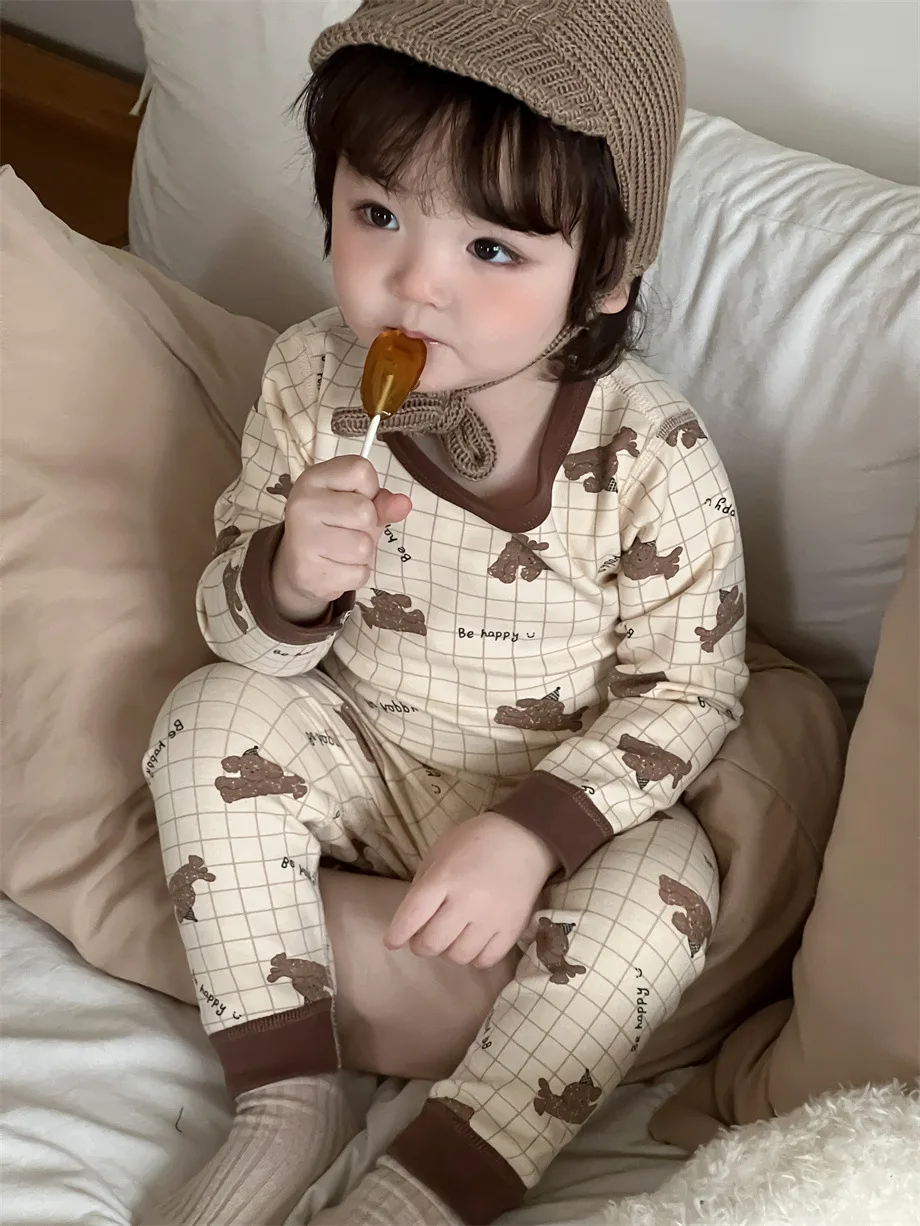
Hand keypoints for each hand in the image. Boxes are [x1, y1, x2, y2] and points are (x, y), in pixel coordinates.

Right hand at [271, 456, 410, 622]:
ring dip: (362, 554)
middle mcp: (303, 504)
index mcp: (314, 478)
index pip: (361, 471)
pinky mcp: (308, 572)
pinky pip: (358, 574)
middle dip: (367, 527)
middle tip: (346, 531)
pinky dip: (355, 574)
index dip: (370, 490)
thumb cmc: (333, 528)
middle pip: (365, 511)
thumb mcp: (356, 505)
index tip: (354, 500)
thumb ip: (382, 502)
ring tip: (342, 551)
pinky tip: (336, 567)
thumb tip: (404, 504)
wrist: (297, 566)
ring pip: (363, 547)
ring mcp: (302, 539)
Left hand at [384, 812, 559, 968]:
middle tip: (425, 935)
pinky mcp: (513, 929)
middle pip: (432, 943)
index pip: (412, 917)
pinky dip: (475, 957)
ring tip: (454, 935)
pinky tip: (474, 941)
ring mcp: (492, 918)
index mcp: (444, 878)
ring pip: (458, 956)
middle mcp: (467, 901)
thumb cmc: (475, 842)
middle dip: (422, 944)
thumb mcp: (440, 852)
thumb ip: (423, 884)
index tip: (392, 941)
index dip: (397, 934)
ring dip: (449, 950)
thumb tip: (411, 920)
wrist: (525, 837)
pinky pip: (485, 960)